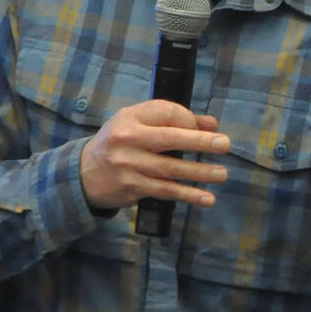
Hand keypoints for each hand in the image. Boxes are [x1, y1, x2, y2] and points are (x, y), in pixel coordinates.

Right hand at [79, 100, 229, 210]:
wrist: (85, 172)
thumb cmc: (121, 143)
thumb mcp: (139, 123)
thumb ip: (174, 120)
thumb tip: (212, 124)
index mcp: (131, 118)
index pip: (166, 113)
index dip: (189, 120)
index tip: (206, 130)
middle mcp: (128, 140)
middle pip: (169, 139)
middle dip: (200, 142)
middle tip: (224, 144)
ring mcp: (129, 165)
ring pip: (170, 169)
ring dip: (199, 173)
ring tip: (222, 174)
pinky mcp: (132, 188)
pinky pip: (165, 191)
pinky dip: (188, 195)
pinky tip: (207, 199)